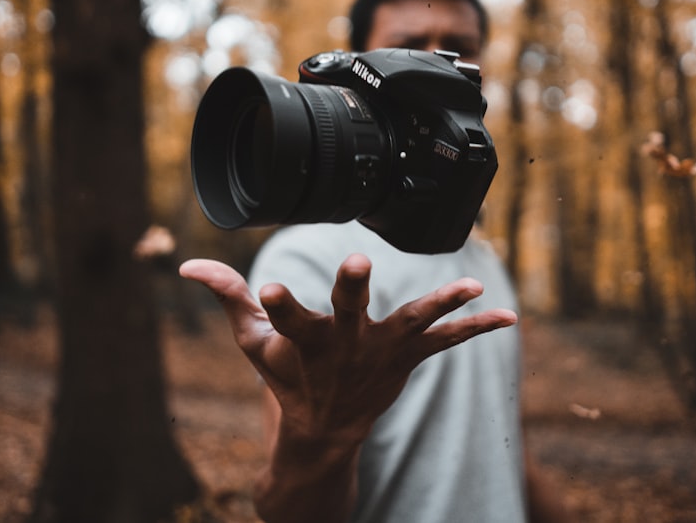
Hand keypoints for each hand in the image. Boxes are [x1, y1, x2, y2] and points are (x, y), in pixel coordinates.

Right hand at [179, 254, 516, 443]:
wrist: (324, 430)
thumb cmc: (286, 377)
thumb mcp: (253, 342)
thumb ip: (226, 297)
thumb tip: (186, 266)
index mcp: (302, 343)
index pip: (283, 320)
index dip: (277, 305)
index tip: (267, 288)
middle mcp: (344, 348)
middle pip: (347, 316)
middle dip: (352, 291)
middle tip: (358, 265)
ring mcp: (380, 355)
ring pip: (411, 326)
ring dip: (440, 306)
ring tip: (470, 287)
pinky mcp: (407, 360)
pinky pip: (446, 343)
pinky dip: (476, 330)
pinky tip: (510, 316)